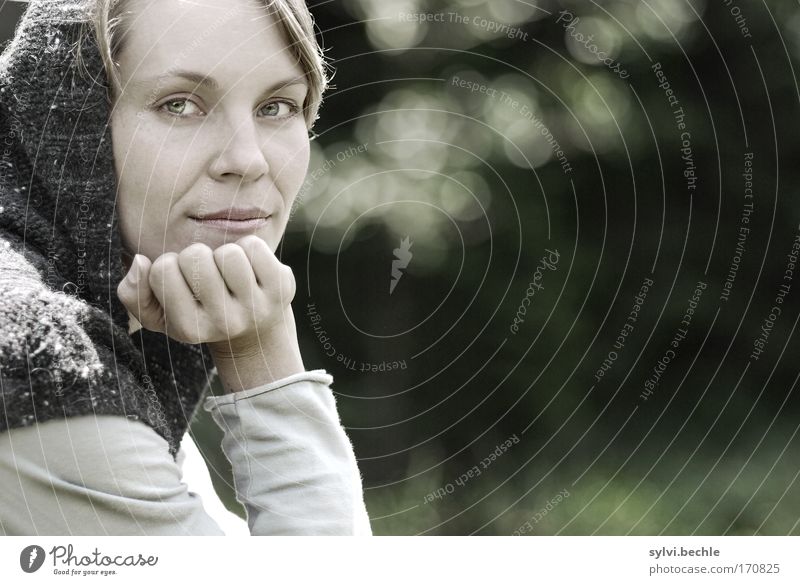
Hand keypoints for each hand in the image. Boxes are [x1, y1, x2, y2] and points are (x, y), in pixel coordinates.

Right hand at [117, 235, 295, 348]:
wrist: (255, 332)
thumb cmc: (199, 313)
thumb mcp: (159, 313)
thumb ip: (133, 293)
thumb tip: (140, 262)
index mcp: (190, 329)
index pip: (162, 270)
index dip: (168, 265)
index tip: (181, 281)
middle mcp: (225, 324)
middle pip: (195, 256)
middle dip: (196, 257)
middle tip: (208, 277)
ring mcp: (257, 307)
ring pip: (228, 252)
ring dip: (224, 254)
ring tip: (228, 274)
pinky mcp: (282, 289)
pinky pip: (254, 245)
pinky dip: (248, 248)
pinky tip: (250, 269)